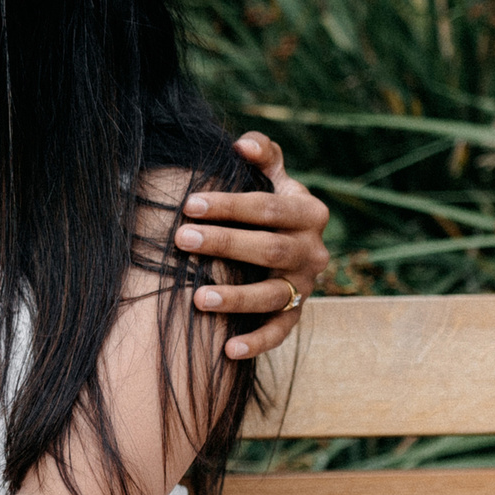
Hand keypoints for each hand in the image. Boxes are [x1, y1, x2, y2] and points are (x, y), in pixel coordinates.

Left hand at [181, 131, 332, 359]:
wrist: (291, 245)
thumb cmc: (270, 206)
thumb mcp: (273, 177)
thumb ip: (263, 154)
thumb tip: (241, 144)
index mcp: (309, 213)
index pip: (269, 208)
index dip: (230, 205)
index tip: (189, 203)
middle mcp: (312, 251)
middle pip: (269, 249)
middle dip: (224, 243)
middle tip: (182, 239)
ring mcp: (305, 286)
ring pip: (273, 295)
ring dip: (237, 298)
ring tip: (199, 298)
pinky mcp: (296, 315)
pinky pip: (279, 332)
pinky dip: (256, 342)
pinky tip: (227, 350)